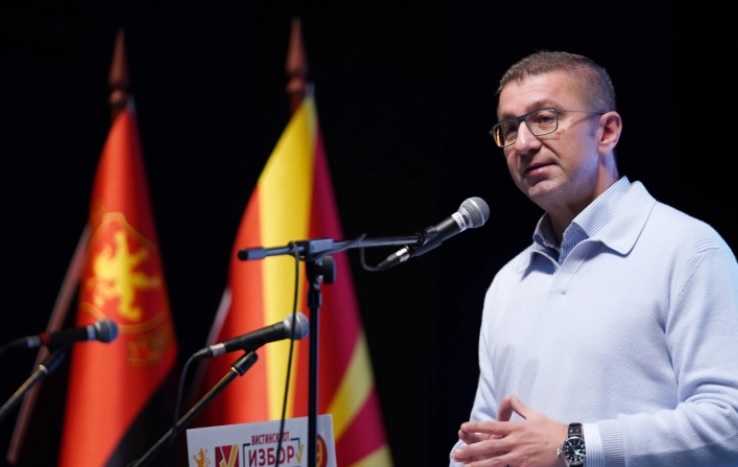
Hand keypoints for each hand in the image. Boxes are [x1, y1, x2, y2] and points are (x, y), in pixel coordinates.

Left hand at [452, 395, 566, 465]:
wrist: (569, 445)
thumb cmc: (552, 429)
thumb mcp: (535, 415)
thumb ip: (520, 407)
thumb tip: (510, 397)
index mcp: (515, 428)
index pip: (491, 426)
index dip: (476, 427)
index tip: (462, 428)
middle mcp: (515, 442)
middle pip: (489, 446)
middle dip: (471, 451)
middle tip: (456, 455)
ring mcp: (520, 456)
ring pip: (495, 462)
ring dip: (479, 465)